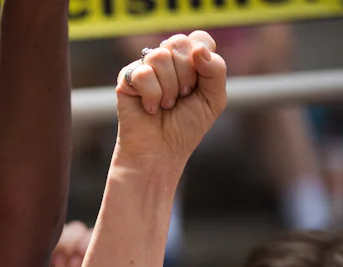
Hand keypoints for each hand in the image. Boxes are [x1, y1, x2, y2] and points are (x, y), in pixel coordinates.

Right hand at [114, 31, 227, 164]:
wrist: (160, 152)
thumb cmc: (186, 128)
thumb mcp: (214, 99)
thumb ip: (216, 70)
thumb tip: (197, 50)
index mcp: (190, 61)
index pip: (198, 38)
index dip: (202, 55)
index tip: (200, 81)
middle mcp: (166, 61)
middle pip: (178, 43)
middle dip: (186, 74)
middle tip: (183, 96)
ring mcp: (145, 68)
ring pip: (159, 56)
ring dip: (168, 88)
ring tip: (167, 105)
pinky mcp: (126, 80)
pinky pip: (143, 73)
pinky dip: (152, 95)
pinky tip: (150, 108)